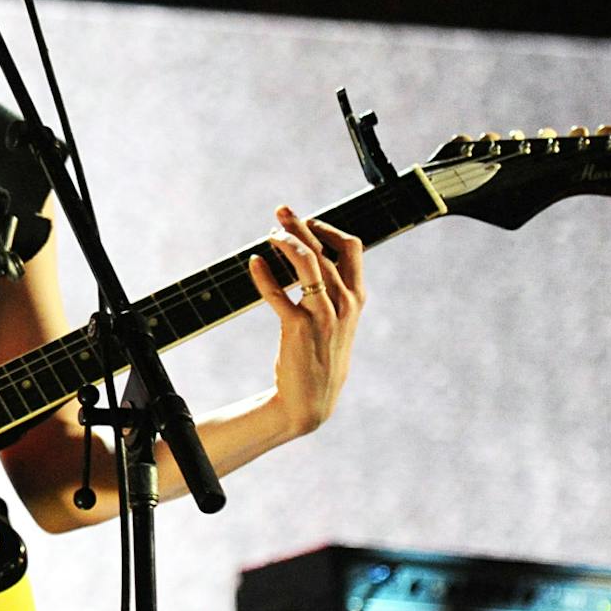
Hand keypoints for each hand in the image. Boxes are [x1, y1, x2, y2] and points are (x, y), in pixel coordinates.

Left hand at [246, 205, 365, 436]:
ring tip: (268, 235)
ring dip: (285, 243)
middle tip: (281, 211)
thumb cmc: (321, 356)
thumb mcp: (337, 322)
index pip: (352, 248)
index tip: (308, 221)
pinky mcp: (298, 328)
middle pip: (324, 250)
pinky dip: (263, 275)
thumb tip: (313, 260)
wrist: (311, 399)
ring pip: (306, 264)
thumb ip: (333, 293)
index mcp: (356, 299)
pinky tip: (253, 263)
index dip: (329, 229)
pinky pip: (278, 294)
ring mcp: (323, 315)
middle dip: (300, 226)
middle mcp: (345, 304)